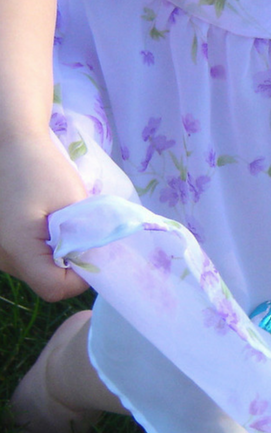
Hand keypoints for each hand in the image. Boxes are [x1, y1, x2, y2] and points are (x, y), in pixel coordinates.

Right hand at [0, 134, 88, 300]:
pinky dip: (43, 248)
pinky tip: (48, 225)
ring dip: (57, 256)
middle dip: (71, 265)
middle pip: (44, 280)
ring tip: (64, 226)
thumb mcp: (72, 201)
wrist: (9, 144)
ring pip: (36, 270)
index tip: (95, 254)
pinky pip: (26, 258)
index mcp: (15, 248)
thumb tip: (100, 258)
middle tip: (84, 236)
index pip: (54, 288)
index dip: (81, 278)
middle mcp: (0, 257)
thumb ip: (87, 234)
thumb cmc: (41, 167)